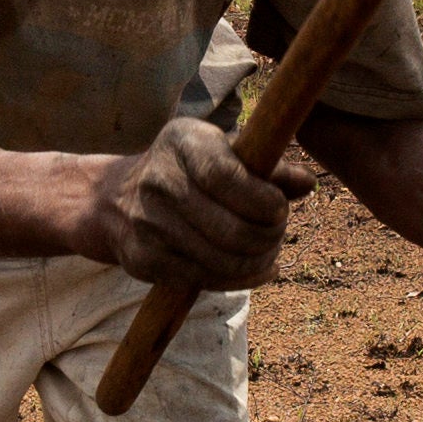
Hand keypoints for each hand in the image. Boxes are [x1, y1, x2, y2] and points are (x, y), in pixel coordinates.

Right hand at [88, 115, 298, 292]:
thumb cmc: (184, 170)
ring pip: (222, 260)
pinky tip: (255, 270)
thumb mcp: (219, 151)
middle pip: (231, 229)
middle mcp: (159, 180)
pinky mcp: (145, 260)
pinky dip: (240, 280)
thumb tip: (309, 183)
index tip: (280, 210)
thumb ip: (266, 166)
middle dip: (269, 238)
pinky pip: (206, 279)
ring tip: (269, 253)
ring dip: (259, 262)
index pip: (230, 178)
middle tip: (278, 234)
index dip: (265, 201)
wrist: (113, 200)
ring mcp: (148, 223)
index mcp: (181, 142)